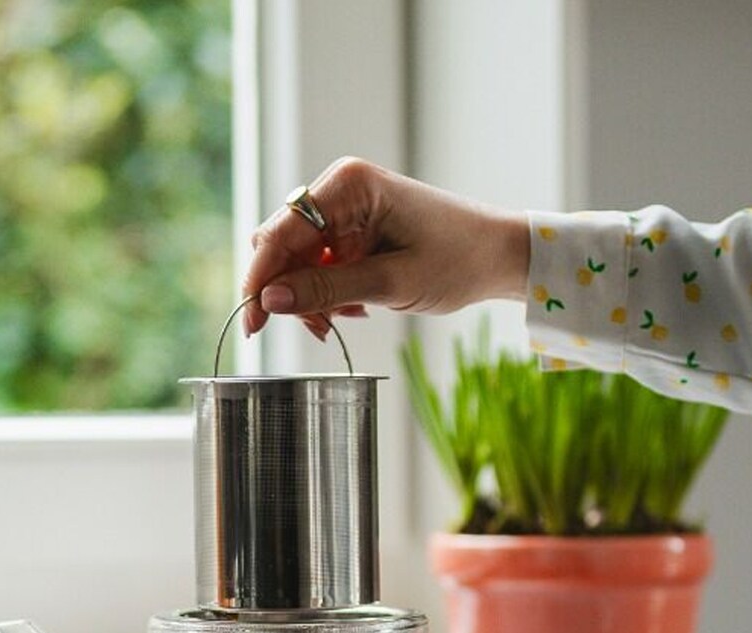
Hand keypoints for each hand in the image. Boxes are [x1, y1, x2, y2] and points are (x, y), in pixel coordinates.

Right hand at [242, 157, 529, 337]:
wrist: (499, 254)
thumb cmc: (458, 259)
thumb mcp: (390, 282)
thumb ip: (327, 290)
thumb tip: (270, 300)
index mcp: (348, 185)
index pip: (281, 233)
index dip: (261, 279)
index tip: (252, 321)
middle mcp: (340, 189)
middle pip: (282, 245)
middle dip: (289, 291)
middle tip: (317, 328)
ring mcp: (345, 209)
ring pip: (297, 260)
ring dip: (310, 297)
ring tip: (345, 320)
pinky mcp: (353, 230)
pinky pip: (319, 264)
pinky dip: (327, 293)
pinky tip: (355, 309)